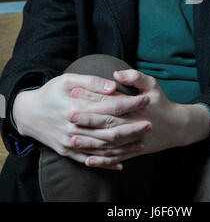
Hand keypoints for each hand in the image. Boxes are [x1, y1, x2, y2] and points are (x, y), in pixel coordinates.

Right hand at [12, 72, 151, 169]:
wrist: (26, 114)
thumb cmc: (48, 93)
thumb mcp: (66, 80)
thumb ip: (91, 82)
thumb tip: (114, 86)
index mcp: (76, 108)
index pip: (110, 108)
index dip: (130, 104)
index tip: (145, 100)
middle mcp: (75, 128)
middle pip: (110, 131)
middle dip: (132, 127)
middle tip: (149, 123)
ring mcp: (70, 142)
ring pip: (103, 149)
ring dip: (124, 147)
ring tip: (141, 141)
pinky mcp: (67, 152)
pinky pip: (90, 160)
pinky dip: (107, 163)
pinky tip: (122, 162)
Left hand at [78, 69, 209, 167]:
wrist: (177, 127)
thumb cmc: (161, 102)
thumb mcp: (152, 84)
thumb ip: (135, 77)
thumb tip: (115, 74)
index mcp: (134, 107)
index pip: (109, 101)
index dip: (91, 97)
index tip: (74, 93)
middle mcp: (132, 124)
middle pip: (105, 123)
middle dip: (85, 120)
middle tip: (67, 116)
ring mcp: (132, 140)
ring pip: (108, 143)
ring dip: (89, 143)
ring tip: (71, 140)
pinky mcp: (133, 151)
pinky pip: (115, 158)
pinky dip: (101, 161)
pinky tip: (87, 161)